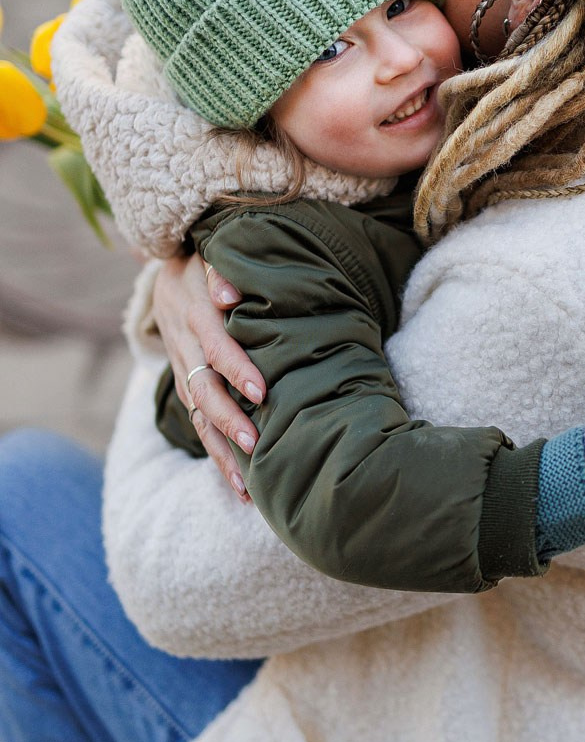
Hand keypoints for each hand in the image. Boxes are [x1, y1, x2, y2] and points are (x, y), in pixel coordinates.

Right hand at [152, 254, 265, 501]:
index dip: (236, 368)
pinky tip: (237, 480)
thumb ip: (222, 273)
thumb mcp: (211, 255)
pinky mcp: (183, 383)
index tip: (261, 391)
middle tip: (256, 446)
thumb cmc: (204, 261)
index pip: (215, 345)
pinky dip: (214, 450)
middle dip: (228, 420)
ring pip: (196, 415)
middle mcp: (184, 345)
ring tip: (246, 486)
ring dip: (219, 450)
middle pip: (202, 389)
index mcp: (194, 312)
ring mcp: (180, 368)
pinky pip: (195, 421)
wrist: (166, 271)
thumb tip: (230, 296)